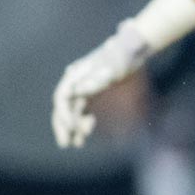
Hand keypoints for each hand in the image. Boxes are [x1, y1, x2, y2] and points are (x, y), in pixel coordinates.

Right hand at [50, 22, 149, 147]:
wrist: (132, 50)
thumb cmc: (121, 57)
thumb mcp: (111, 68)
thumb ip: (94, 81)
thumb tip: (75, 92)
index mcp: (76, 75)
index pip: (62, 98)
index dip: (63, 114)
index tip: (71, 127)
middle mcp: (76, 82)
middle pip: (64, 107)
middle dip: (63, 126)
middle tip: (66, 144)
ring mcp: (84, 89)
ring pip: (73, 111)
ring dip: (73, 127)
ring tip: (79, 143)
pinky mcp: (93, 94)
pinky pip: (83, 111)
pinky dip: (82, 123)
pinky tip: (84, 135)